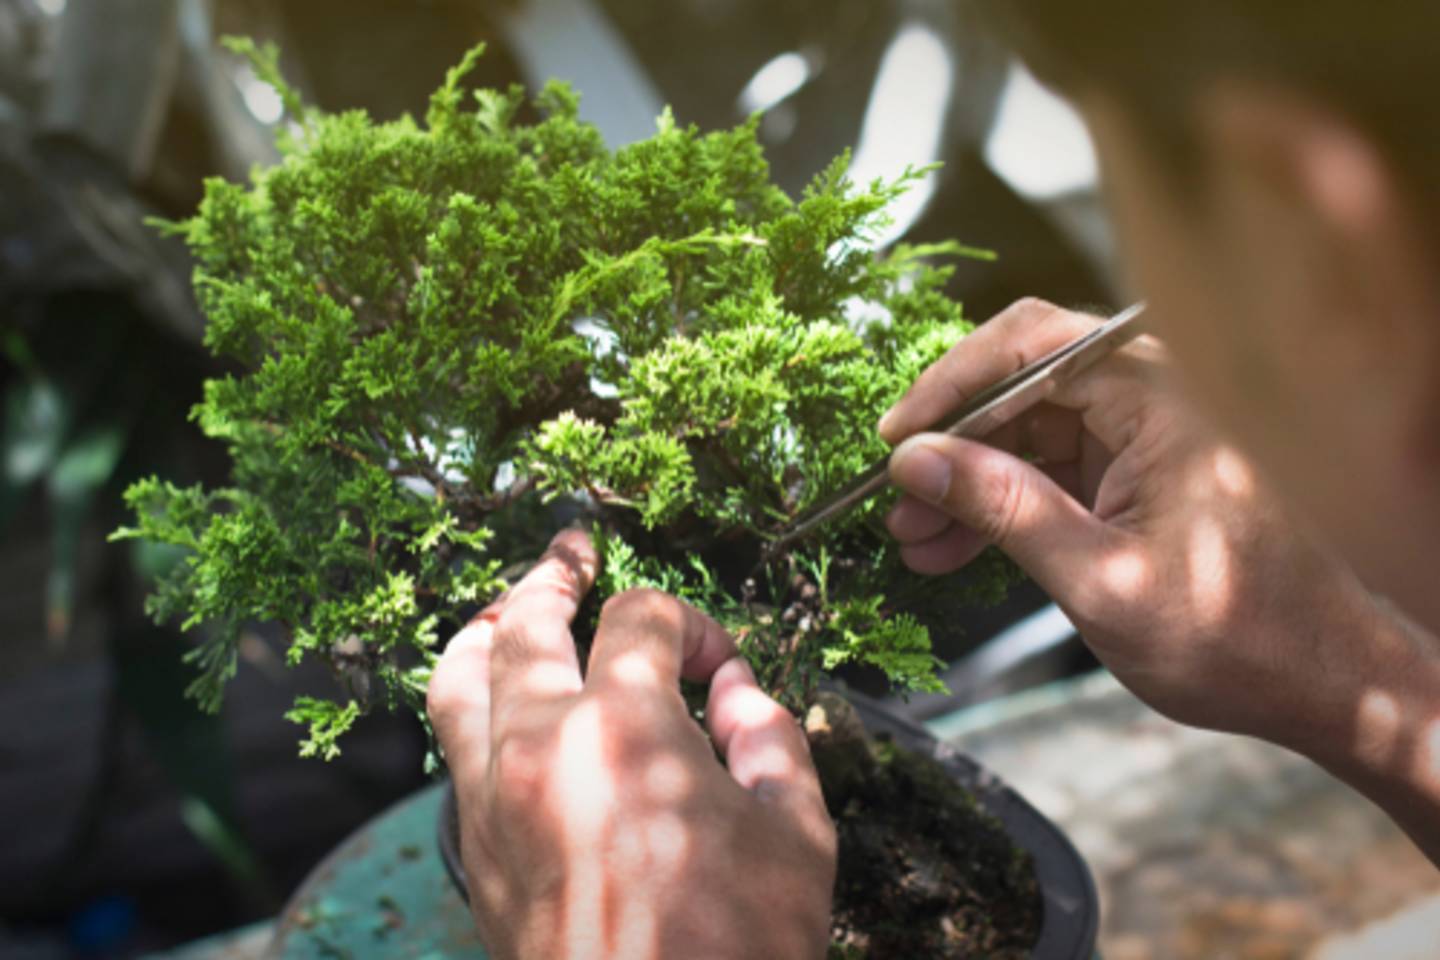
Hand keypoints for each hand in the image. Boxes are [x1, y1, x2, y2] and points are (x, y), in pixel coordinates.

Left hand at [427, 529, 836, 959]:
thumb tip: (739, 692)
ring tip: (512, 609)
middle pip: (527, 620)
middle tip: (574, 551)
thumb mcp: (796, 837)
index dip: (690, 624)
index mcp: (626, 729)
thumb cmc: (733, 952)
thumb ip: (772, 739)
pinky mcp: (473, 845)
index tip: (719, 668)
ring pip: (460, 675)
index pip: (642, 619)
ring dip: (488, 628)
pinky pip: (451, 743)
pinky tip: (501, 701)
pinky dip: (471, 700)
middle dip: (557, 575)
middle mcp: (540, 745)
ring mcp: (492, 796)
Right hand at [879, 298, 1384, 742]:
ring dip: (966, 483)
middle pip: (1020, 385)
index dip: (949, 385)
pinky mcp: (1135, 474)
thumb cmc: (1235, 636)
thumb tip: (914, 460)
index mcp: (1163, 398)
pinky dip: (1001, 507)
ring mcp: (1144, 436)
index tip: (894, 439)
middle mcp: (1154, 398)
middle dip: (950, 445)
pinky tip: (950, 550)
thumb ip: (1005, 509)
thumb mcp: (1099, 579)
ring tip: (911, 538)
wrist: (1323, 683)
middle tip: (893, 501)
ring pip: (1026, 432)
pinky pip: (1049, 470)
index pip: (1030, 346)